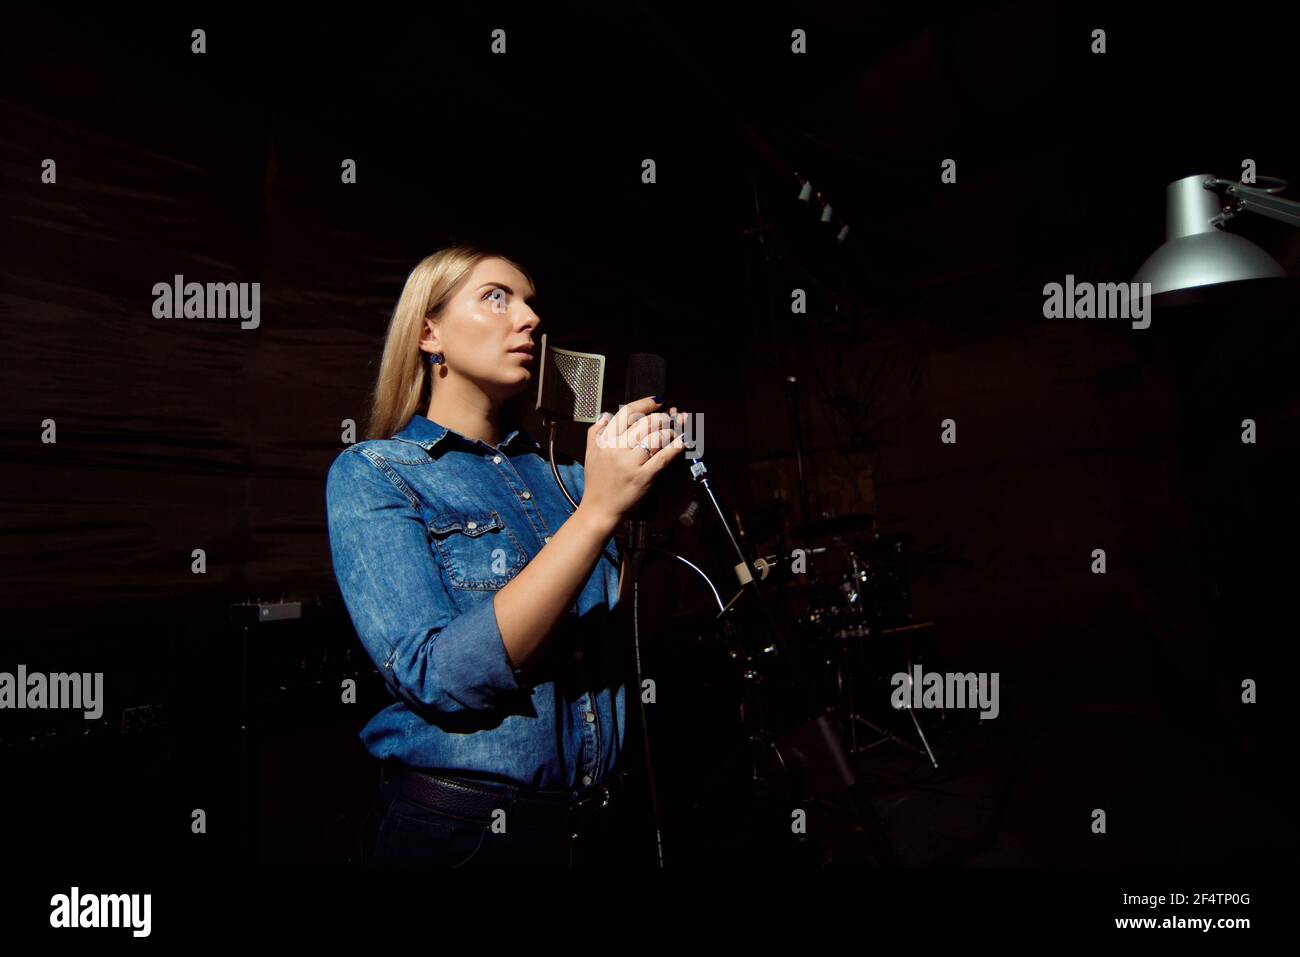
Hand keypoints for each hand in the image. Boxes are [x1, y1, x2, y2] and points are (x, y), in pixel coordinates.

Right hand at [578, 396, 687, 532]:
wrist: (598, 510)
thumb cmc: (596, 483)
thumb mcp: (590, 454)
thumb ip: (595, 432)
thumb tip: (605, 415)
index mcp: (605, 441)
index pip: (626, 413)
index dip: (644, 403)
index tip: (656, 401)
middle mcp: (617, 449)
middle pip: (644, 422)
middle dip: (661, 417)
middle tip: (667, 418)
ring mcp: (631, 463)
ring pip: (656, 437)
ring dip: (669, 431)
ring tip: (673, 432)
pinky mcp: (643, 477)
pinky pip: (663, 457)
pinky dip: (675, 447)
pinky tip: (681, 441)